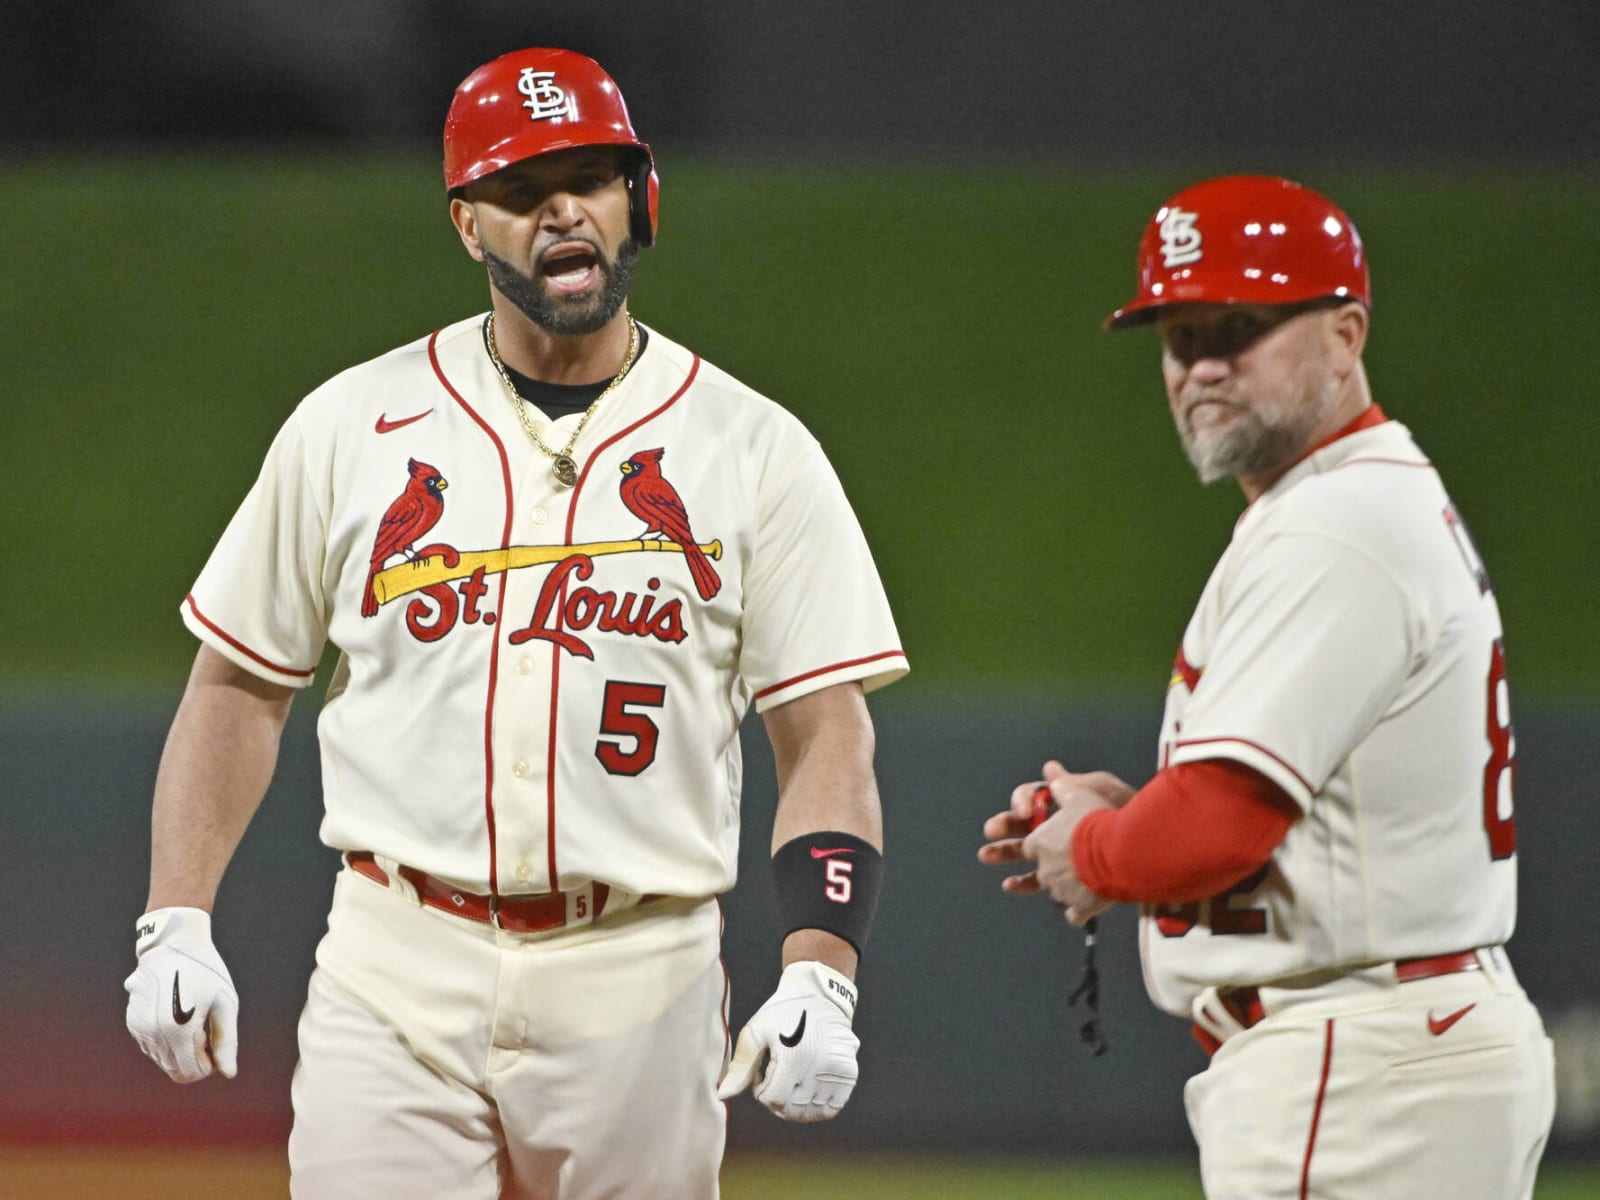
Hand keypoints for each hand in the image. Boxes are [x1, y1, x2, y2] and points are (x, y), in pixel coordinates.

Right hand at [124, 907, 238, 1082]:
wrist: (172, 945)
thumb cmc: (206, 973)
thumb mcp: (225, 1003)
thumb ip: (226, 1041)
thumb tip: (228, 1073)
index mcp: (179, 1030)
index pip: (191, 1074)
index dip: (208, 1064)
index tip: (214, 1039)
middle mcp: (153, 1034)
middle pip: (175, 1070)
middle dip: (194, 1058)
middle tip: (205, 1029)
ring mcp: (139, 1029)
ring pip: (162, 1061)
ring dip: (179, 1050)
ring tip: (191, 1019)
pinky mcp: (132, 1023)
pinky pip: (151, 1047)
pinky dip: (166, 1041)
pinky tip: (175, 1015)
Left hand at [716, 960, 859, 1121]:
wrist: (821, 995)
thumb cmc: (782, 1013)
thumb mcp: (756, 1031)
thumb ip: (740, 1067)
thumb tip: (722, 1097)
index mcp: (794, 1055)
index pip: (773, 1100)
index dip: (762, 1090)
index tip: (764, 1071)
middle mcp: (819, 1066)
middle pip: (791, 1108)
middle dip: (778, 1097)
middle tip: (777, 1072)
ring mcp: (838, 1071)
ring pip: (811, 1112)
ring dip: (796, 1103)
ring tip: (793, 1077)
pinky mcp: (849, 1074)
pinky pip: (831, 1108)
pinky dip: (817, 1106)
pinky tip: (808, 1088)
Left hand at [978, 760, 1133, 924]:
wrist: (1120, 850)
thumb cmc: (1097, 819)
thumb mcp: (1079, 794)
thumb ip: (1062, 785)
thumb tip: (1051, 772)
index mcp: (1039, 842)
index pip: (1029, 845)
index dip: (1035, 843)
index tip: (1038, 844)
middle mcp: (1045, 868)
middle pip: (1039, 872)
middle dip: (1036, 874)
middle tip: (1015, 882)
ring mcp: (1061, 890)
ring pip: (1056, 892)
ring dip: (1063, 889)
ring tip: (1071, 887)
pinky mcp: (1080, 907)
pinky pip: (1075, 914)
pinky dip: (1079, 911)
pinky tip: (1083, 910)